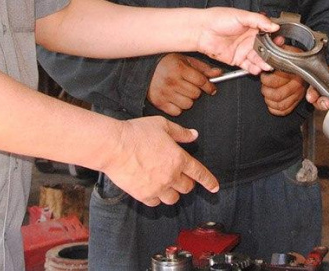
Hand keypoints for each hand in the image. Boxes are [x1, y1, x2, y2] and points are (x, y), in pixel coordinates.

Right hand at [102, 116, 218, 206]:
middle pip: (187, 187)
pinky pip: (156, 202)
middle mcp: (171, 176)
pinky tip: (152, 189)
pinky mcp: (143, 195)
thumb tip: (194, 135)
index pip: (199, 173)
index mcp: (178, 158)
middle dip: (186, 182)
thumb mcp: (162, 125)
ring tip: (166, 184)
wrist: (114, 146)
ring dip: (173, 192)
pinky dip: (157, 197)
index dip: (209, 181)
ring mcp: (157, 187)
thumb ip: (180, 133)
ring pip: (173, 199)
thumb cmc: (137, 132)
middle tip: (179, 176)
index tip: (214, 187)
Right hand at [148, 53, 220, 116]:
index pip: (201, 81)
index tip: (211, 88)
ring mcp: (165, 93)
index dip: (209, 86)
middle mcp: (172, 81)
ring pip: (188, 104)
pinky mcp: (159, 102)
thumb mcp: (186, 60)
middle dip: (196, 90)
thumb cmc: (168, 63)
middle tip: (189, 85)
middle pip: (196, 94)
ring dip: (188, 99)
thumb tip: (219, 73)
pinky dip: (178, 107)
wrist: (146, 68)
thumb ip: (203, 68)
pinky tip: (174, 98)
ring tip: (181, 91)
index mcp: (180, 68)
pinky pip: (177, 111)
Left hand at [194, 8, 276, 73]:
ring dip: (264, 62)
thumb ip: (259, 20)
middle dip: (272, 53)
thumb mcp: (241, 15)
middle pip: (265, 48)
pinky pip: (248, 66)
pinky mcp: (236, 59)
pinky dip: (254, 69)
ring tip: (268, 65)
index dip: (275, 38)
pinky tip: (258, 69)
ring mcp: (243, 49)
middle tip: (276, 56)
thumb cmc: (218, 19)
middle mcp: (249, 38)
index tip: (280, 42)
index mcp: (252, 26)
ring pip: (258, 58)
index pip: (268, 33)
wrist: (201, 30)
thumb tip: (274, 26)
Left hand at [260, 39, 308, 115]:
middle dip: (266, 90)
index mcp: (295, 71)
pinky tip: (272, 101)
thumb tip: (278, 40)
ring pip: (280, 104)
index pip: (277, 81)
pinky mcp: (296, 101)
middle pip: (277, 95)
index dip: (266, 80)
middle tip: (264, 84)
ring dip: (269, 99)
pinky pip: (284, 110)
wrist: (308, 64)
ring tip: (267, 91)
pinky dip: (275, 108)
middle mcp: (298, 84)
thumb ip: (280, 45)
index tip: (264, 75)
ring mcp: (298, 94)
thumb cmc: (296, 56)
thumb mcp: (288, 48)